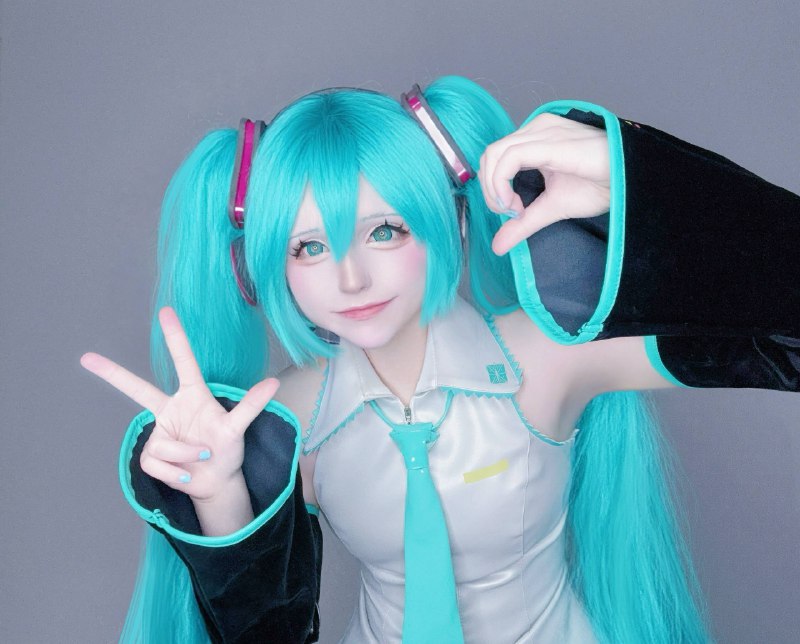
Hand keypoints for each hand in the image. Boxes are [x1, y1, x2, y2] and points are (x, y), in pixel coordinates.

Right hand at [81, 307, 278, 501]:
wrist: (216, 482)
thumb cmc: (227, 449)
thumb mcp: (238, 428)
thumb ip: (251, 405)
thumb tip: (274, 383)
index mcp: (193, 396)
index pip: (184, 362)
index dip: (176, 337)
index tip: (166, 311)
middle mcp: (172, 410)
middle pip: (137, 389)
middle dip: (112, 374)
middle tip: (86, 357)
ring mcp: (159, 432)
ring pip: (164, 444)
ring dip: (186, 456)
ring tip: (203, 458)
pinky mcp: (152, 456)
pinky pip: (157, 462)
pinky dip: (176, 472)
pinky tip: (187, 474)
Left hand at [478, 112, 610, 254]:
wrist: (632, 180)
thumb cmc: (601, 185)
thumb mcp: (551, 208)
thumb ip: (523, 223)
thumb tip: (498, 246)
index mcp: (536, 139)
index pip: (494, 157)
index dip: (492, 187)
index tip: (513, 211)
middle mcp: (537, 129)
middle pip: (489, 155)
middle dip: (489, 190)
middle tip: (511, 212)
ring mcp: (543, 131)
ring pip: (494, 154)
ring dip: (494, 188)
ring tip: (515, 209)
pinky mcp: (551, 141)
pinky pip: (510, 157)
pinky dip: (501, 182)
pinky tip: (515, 202)